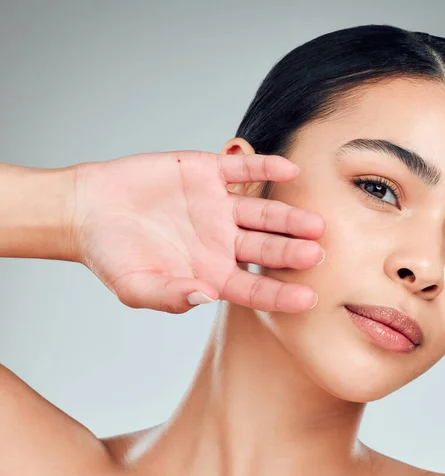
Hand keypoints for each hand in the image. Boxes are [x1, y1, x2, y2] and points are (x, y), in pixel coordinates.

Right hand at [72, 151, 325, 313]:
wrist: (89, 210)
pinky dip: (263, 166)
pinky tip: (287, 167)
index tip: (308, 300)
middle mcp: (224, 240)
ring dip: (288, 215)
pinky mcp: (208, 173)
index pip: (254, 287)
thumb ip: (170, 296)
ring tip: (313, 223)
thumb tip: (205, 296)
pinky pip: (242, 170)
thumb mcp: (136, 286)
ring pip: (262, 211)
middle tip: (316, 256)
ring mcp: (219, 206)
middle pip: (267, 248)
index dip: (280, 295)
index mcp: (213, 272)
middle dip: (292, 253)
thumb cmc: (112, 256)